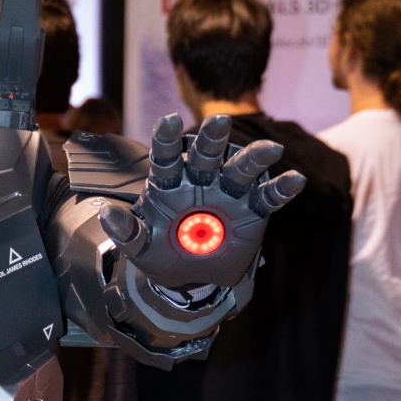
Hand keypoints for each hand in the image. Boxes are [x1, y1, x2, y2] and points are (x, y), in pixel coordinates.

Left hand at [101, 114, 303, 324]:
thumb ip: (127, 231)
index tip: (170, 121)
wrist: (190, 280)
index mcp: (169, 183)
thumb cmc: (161, 254)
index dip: (168, 138)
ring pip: (241, 169)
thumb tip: (106, 214)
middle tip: (219, 121)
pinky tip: (295, 179)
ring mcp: (228, 192)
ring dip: (254, 158)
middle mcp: (201, 180)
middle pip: (207, 155)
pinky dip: (282, 188)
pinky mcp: (252, 210)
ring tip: (270, 150)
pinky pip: (269, 197)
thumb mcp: (140, 246)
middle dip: (213, 139)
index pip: (166, 156)